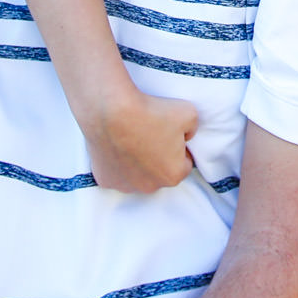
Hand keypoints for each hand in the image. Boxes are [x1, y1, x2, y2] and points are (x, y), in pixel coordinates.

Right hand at [80, 87, 199, 192]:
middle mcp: (150, 187)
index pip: (184, 164)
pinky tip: (117, 145)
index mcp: (173, 175)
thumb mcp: (189, 113)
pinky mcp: (105, 180)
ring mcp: (126, 186)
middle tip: (151, 135)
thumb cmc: (151, 113)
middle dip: (158, 158)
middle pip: (160, 173)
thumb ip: (192, 128)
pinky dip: (117, 162)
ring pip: (137, 176)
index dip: (180, 148)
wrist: (112, 109)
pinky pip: (116, 173)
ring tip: (133, 139)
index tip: (170, 135)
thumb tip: (186, 135)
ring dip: (138, 163)